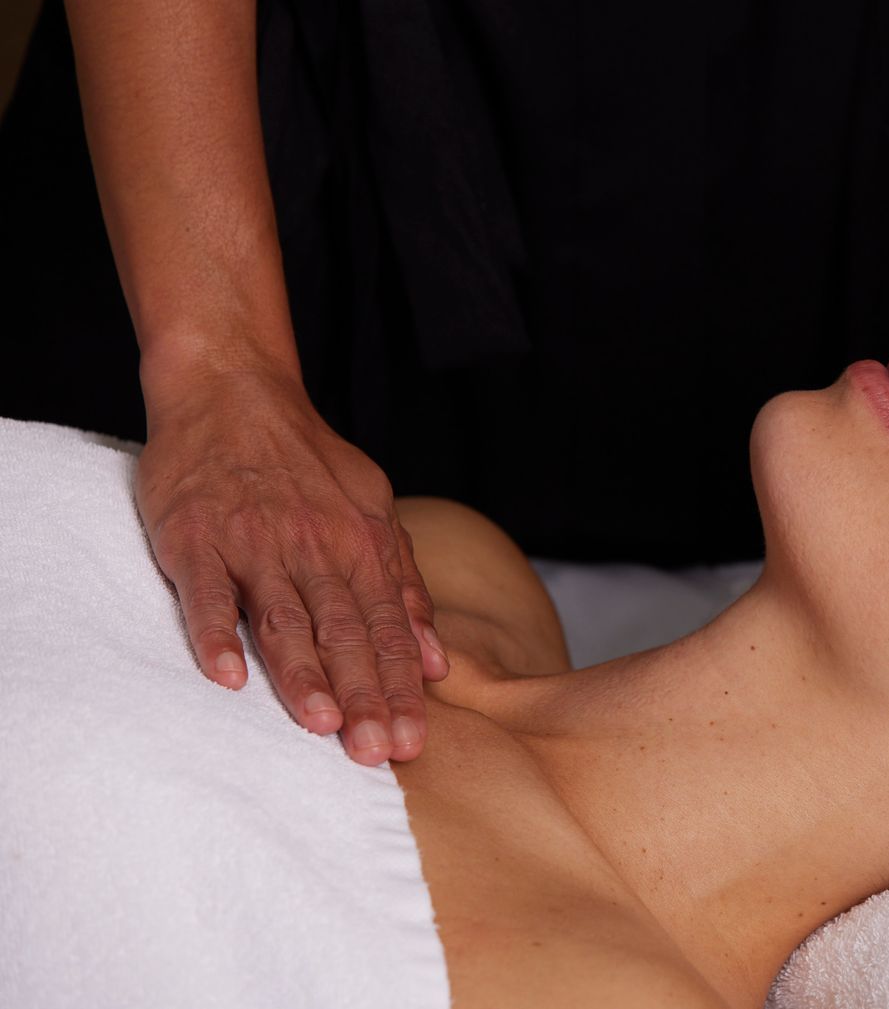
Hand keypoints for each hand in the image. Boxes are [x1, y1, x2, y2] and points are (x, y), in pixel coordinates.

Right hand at [136, 363, 448, 764]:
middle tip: (378, 753)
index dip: (402, 687)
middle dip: (364, 695)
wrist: (235, 390)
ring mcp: (253, 543)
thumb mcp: (373, 508)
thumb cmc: (307, 461)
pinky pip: (205, 592)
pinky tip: (228, 677)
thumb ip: (404, 583)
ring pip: (284, 618)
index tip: (415, 741)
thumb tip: (436, 658)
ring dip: (303, 674)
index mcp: (360, 545)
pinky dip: (215, 634)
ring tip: (322, 727)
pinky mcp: (195, 538)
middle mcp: (314, 547)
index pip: (388, 629)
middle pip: (343, 632)